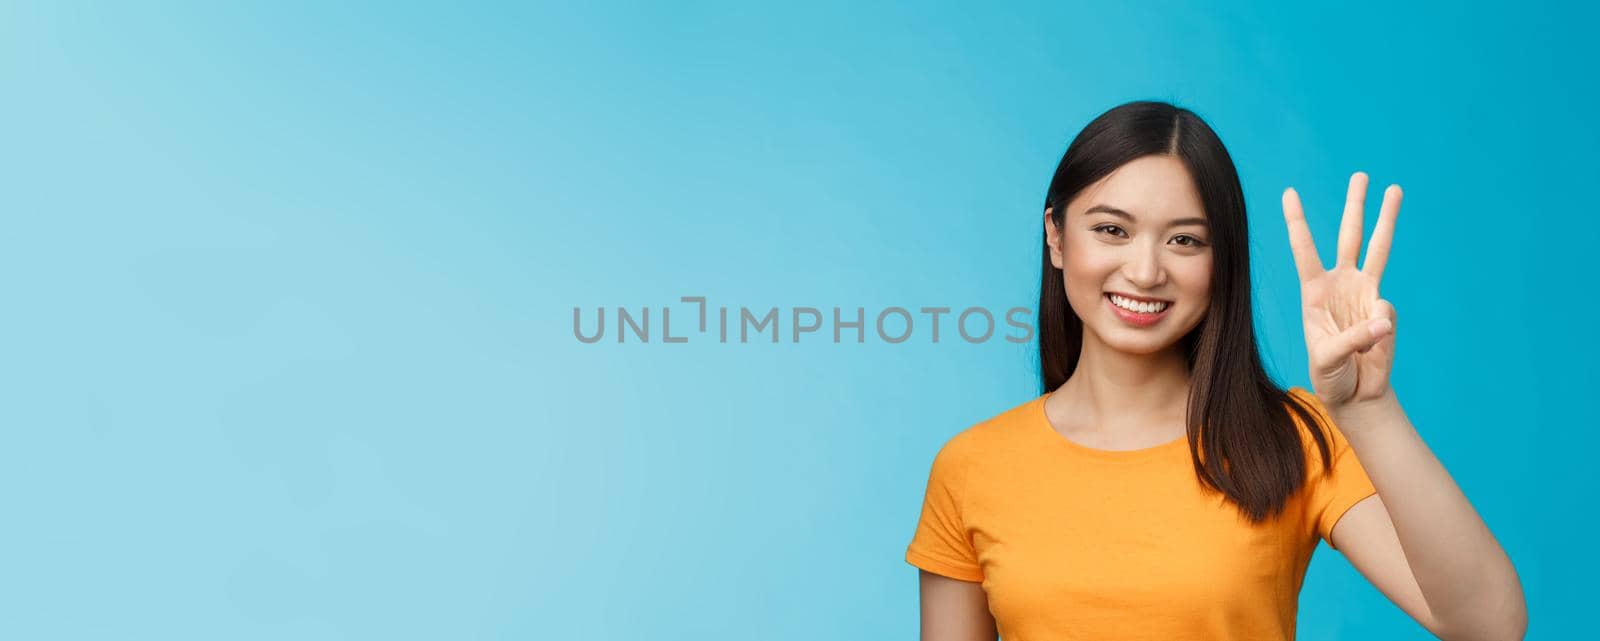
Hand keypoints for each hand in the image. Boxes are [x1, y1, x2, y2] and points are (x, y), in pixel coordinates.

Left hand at [1281, 172, 1400, 409]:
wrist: (1354, 393)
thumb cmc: (1329, 375)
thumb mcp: (1328, 359)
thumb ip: (1354, 339)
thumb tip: (1384, 317)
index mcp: (1314, 291)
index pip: (1304, 249)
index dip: (1298, 221)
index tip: (1290, 192)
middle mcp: (1340, 284)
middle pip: (1349, 236)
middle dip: (1356, 205)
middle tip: (1362, 174)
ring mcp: (1365, 292)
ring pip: (1378, 249)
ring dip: (1386, 219)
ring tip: (1395, 188)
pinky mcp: (1384, 308)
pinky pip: (1386, 312)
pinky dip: (1380, 330)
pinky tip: (1372, 346)